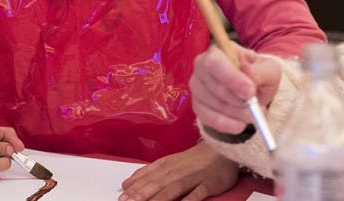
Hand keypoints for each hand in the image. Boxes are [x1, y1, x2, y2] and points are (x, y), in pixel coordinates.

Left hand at [118, 142, 237, 200]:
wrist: (222, 149)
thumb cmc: (194, 159)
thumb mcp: (168, 162)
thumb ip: (148, 173)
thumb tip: (126, 184)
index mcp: (166, 165)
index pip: (147, 178)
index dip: (134, 189)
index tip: (121, 198)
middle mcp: (177, 171)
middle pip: (157, 184)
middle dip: (141, 195)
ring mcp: (193, 177)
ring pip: (173, 189)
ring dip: (158, 199)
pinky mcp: (209, 183)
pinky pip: (198, 193)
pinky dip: (189, 200)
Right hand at [190, 42, 281, 133]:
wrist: (255, 90)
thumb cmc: (260, 75)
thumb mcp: (269, 70)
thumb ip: (260, 71)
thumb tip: (248, 74)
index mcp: (218, 51)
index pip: (215, 62)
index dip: (230, 78)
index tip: (250, 92)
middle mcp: (201, 66)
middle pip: (212, 86)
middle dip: (237, 101)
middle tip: (257, 108)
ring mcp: (197, 87)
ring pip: (212, 104)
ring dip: (236, 113)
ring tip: (254, 115)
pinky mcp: (198, 106)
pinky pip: (208, 119)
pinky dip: (227, 125)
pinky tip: (241, 124)